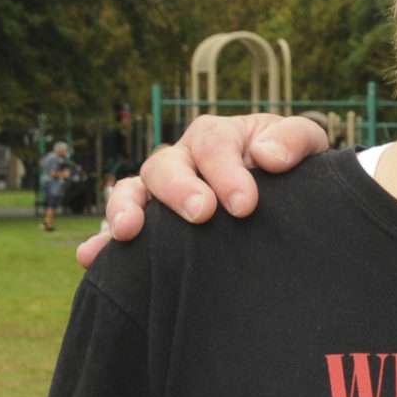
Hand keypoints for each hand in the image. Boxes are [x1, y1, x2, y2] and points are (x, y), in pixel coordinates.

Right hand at [74, 112, 331, 267]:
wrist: (289, 198)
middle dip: (180, 189)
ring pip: (133, 190)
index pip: (213, 145)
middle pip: (166, 165)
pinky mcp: (153, 225)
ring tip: (128, 231)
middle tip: (201, 214)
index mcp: (218, 137)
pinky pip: (121, 229)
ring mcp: (162, 192)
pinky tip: (91, 259)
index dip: (226, 173)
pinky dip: (103, 242)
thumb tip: (267, 156)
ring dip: (125, 208)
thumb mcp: (306, 145)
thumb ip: (295, 139)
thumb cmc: (294, 170)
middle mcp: (183, 160)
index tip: (244, 204)